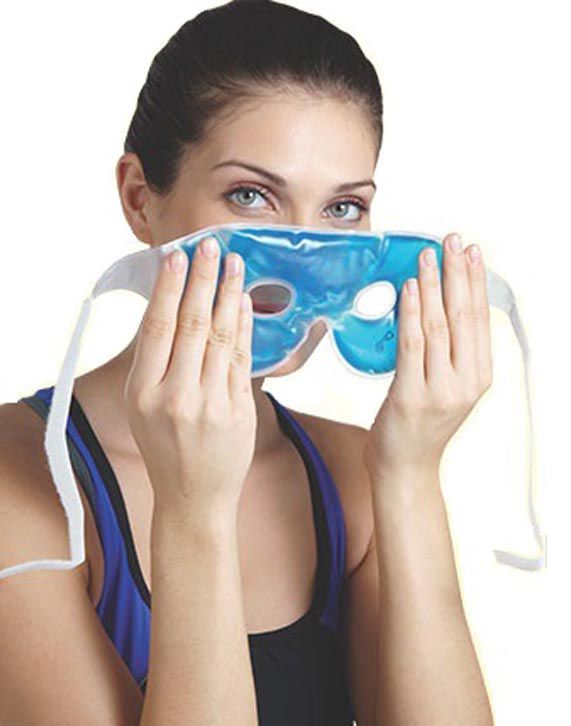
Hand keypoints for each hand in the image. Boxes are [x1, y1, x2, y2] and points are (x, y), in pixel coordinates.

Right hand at [124, 236, 255, 515]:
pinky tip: (245, 302)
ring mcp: (210, 404)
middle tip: (210, 247)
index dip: (167, 288)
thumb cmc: (166, 448)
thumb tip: (172, 308)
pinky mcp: (239, 411)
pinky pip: (242, 358)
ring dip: (228, 295)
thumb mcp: (143, 407)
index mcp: (142, 393)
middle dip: (202, 280)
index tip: (176, 257)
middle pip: (191, 325)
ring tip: (233, 265)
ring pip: (221, 337)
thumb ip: (156, 362)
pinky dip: (244, 326)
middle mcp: (175, 397)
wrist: (194, 496)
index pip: (156, 328)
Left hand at [363, 232, 492, 487]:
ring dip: (433, 285)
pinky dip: (412, 312)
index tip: (470, 251)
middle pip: (463, 316)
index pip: (479, 319)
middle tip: (451, 240)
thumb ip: (451, 353)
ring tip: (428, 255)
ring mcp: (441, 390)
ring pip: (439, 325)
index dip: (475, 281)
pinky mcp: (412, 396)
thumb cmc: (422, 425)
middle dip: (457, 273)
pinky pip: (413, 345)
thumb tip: (441, 305)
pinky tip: (411, 288)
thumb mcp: (449, 387)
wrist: (406, 468)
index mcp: (479, 376)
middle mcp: (466, 382)